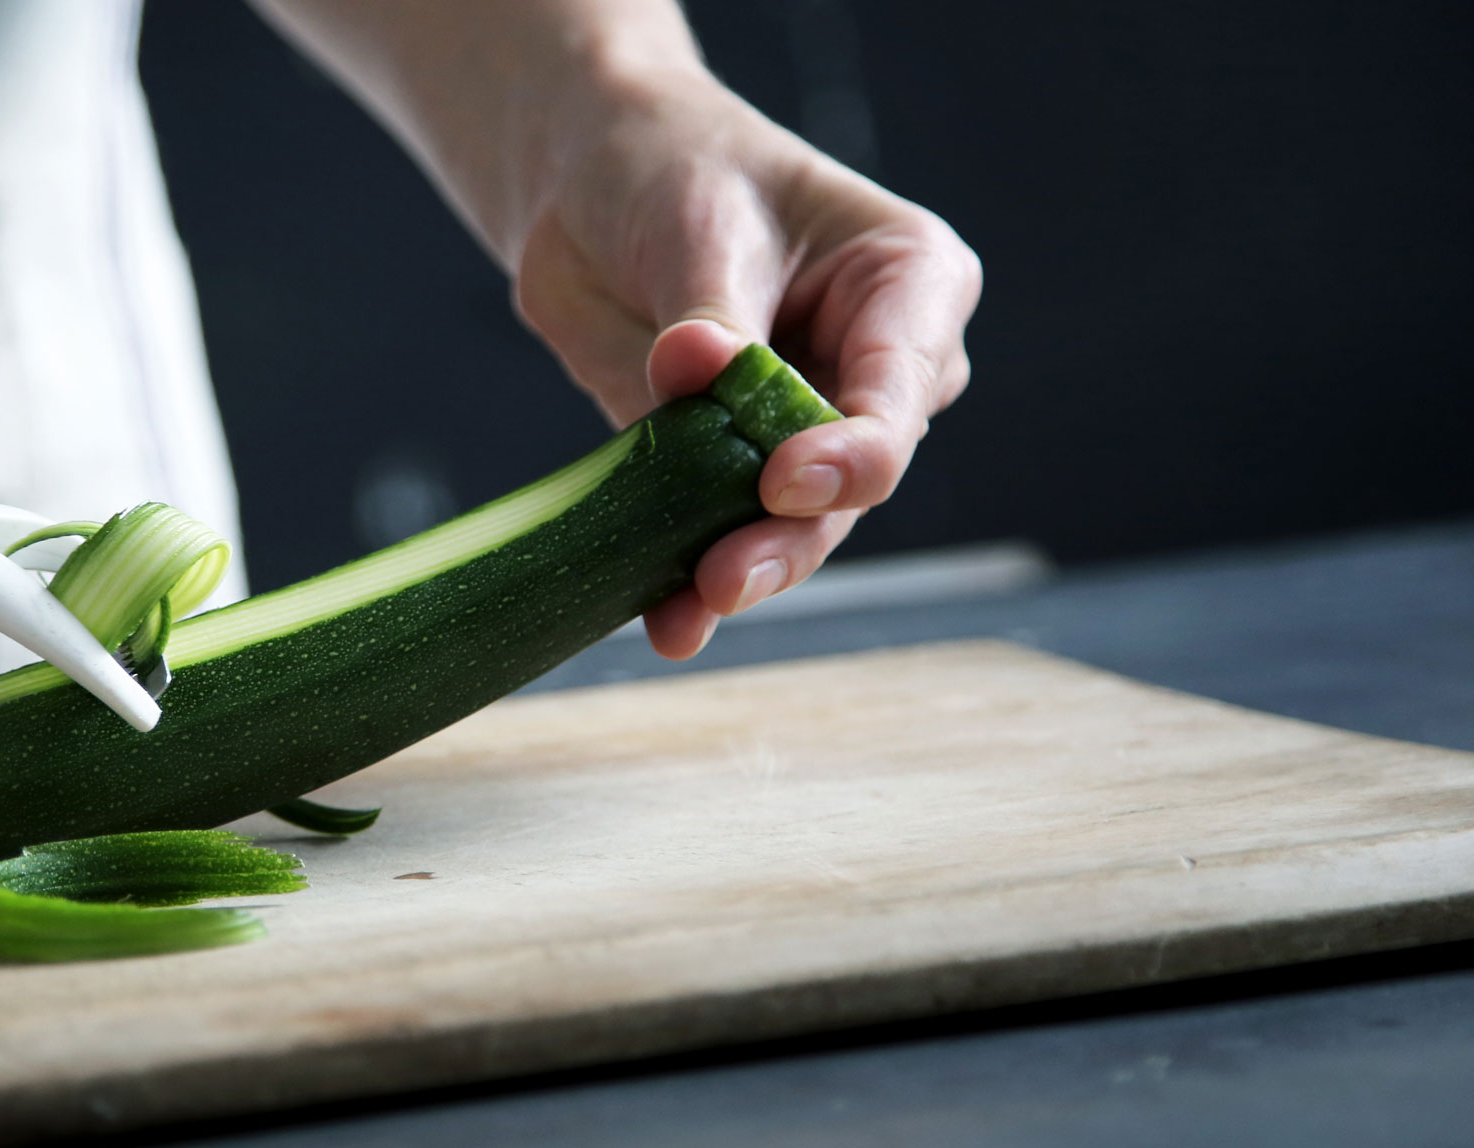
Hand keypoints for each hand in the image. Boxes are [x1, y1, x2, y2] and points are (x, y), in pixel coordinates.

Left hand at [515, 69, 980, 658]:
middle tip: (726, 576)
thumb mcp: (700, 224)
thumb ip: (709, 313)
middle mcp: (877, 372)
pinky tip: (665, 620)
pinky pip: (716, 532)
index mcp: (911, 287)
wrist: (590, 186)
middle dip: (791, 534)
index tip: (783, 479)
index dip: (851, 450)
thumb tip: (694, 367)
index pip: (899, 389)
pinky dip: (688, 578)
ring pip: (795, 524)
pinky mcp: (729, 470)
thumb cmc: (677, 173)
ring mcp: (807, 430)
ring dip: (741, 570)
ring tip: (688, 609)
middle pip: (853, 478)